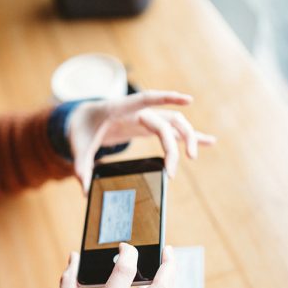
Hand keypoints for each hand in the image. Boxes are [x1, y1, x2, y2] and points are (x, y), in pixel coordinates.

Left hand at [67, 90, 216, 191]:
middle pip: (165, 121)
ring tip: (193, 157)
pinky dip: (190, 135)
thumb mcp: (77, 146)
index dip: (166, 98)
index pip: (146, 99)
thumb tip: (84, 189)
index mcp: (120, 108)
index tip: (187, 100)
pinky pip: (174, 130)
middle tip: (172, 171)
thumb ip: (81, 166)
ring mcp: (146, 118)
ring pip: (175, 123)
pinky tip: (209, 141)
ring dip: (188, 137)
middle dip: (173, 144)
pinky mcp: (150, 126)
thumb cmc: (82, 128)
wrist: (84, 118)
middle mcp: (138, 111)